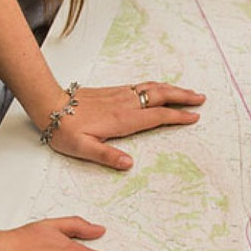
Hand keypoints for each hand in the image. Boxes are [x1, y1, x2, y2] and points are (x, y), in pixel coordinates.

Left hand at [45, 82, 204, 169]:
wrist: (49, 105)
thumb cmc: (64, 129)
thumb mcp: (83, 148)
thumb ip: (106, 156)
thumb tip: (128, 164)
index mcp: (122, 120)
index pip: (157, 117)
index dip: (177, 116)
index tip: (194, 117)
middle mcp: (125, 104)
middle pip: (161, 96)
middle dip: (183, 96)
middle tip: (201, 98)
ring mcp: (120, 95)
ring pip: (153, 88)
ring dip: (173, 89)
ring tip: (188, 92)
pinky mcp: (114, 91)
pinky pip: (142, 86)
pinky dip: (158, 86)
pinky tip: (161, 88)